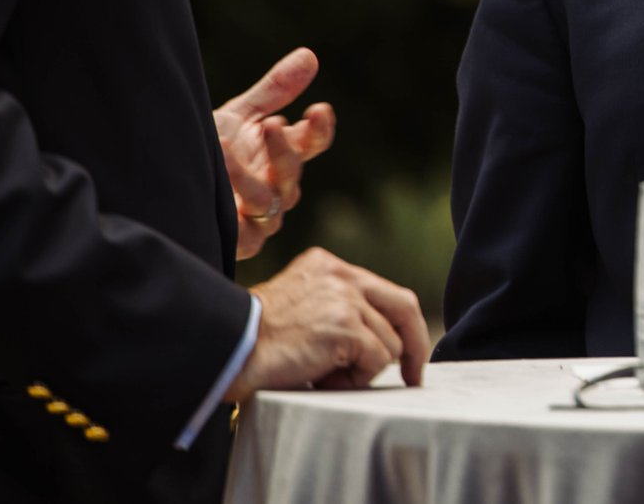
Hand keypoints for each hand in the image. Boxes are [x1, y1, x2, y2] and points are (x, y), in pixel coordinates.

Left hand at [214, 47, 336, 258]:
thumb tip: (309, 56)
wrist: (165, 182)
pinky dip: (233, 207)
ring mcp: (260, 217)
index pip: (313, 143)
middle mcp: (278, 188)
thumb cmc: (209, 148)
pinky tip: (216, 182)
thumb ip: (275, 90)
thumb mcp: (240, 116)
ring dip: (251, 176)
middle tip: (272, 124)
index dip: (319, 128)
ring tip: (226, 148)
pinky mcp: (239, 242)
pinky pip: (247, 229)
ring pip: (272, 202)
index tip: (318, 109)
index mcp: (282, 155)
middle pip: (293, 172)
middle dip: (284, 149)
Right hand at [230, 247, 430, 395]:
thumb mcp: (300, 307)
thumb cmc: (255, 341)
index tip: (410, 352)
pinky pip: (376, 360)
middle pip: (403, 308)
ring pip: (388, 343)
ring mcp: (345, 299)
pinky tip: (324, 378)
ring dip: (364, 370)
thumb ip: (336, 309)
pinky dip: (356, 378)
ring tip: (325, 375)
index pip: (386, 292)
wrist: (229, 349)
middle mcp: (341, 275)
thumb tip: (380, 342)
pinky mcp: (345, 326)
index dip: (404, 324)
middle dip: (414, 346)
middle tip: (413, 376)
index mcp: (328, 266)